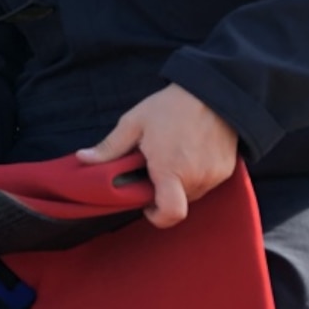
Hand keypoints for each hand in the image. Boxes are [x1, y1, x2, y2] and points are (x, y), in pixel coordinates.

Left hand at [76, 84, 237, 228]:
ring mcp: (214, 175)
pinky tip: (188, 154)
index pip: (169, 214)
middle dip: (162, 193)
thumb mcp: (134, 123)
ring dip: (179, 185)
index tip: (145, 205)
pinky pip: (206, 183)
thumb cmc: (170, 107)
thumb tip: (82, 159)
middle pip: (177, 203)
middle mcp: (196, 178)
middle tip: (153, 169)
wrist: (212, 91)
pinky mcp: (226, 170)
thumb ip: (110, 147)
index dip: (156, 217)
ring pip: (192, 194)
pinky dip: (195, 176)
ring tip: (171, 157)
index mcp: (171, 170)